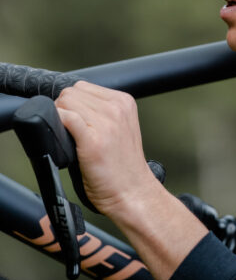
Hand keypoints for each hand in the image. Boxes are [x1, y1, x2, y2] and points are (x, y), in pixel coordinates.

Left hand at [55, 81, 158, 220]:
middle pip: (72, 92)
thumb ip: (102, 111)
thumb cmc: (124, 166)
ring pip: (66, 102)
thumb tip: (71, 105)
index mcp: (124, 102)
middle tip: (72, 131)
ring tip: (72, 137)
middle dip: (65, 108)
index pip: (83, 86)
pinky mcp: (93, 141)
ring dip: (61, 118)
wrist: (132, 193)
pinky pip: (65, 117)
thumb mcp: (121, 128)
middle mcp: (116, 109)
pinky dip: (58, 123)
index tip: (78, 120)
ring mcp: (106, 123)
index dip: (74, 103)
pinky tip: (65, 138)